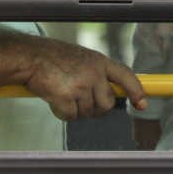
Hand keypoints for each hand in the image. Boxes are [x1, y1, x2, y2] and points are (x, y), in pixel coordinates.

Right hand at [7, 35, 146, 120]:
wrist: (30, 57)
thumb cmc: (53, 58)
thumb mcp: (83, 58)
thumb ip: (98, 72)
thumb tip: (109, 93)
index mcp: (100, 61)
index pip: (126, 77)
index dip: (136, 91)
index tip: (142, 104)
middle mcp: (94, 73)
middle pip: (107, 104)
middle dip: (96, 108)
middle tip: (80, 101)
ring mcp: (81, 85)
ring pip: (88, 112)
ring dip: (76, 110)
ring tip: (64, 94)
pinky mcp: (66, 97)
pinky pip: (71, 116)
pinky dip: (62, 113)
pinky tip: (54, 100)